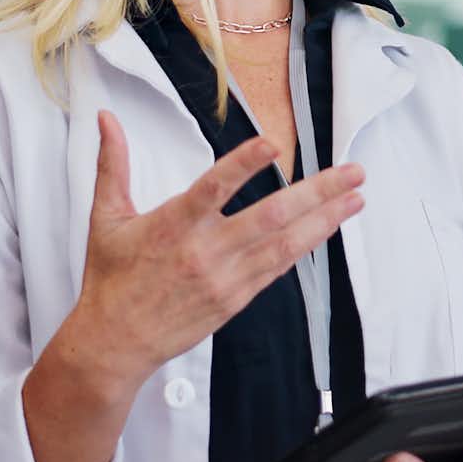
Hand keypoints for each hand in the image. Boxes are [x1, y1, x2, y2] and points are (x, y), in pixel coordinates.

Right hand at [69, 111, 364, 385]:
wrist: (115, 343)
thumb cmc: (111, 278)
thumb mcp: (106, 218)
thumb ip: (113, 165)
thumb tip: (106, 118)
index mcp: (172, 225)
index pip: (213, 187)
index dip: (243, 165)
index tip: (273, 144)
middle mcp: (205, 251)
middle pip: (270, 216)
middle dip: (317, 192)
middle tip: (353, 171)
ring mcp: (225, 278)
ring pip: (284, 244)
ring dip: (324, 220)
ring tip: (356, 197)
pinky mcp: (236, 299)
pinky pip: (277, 267)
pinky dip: (304, 246)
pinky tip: (327, 228)